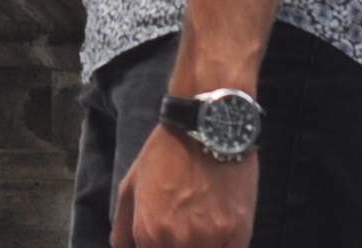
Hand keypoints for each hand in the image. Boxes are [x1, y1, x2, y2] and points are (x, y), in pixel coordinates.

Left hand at [111, 127, 257, 247]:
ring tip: (202, 225)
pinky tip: (221, 233)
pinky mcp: (238, 233)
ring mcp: (209, 239)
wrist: (205, 125)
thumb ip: (123, 228)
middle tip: (185, 226)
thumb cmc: (166, 153)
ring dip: (202, 245)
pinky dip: (224, 247)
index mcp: (148, 233)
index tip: (167, 238)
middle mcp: (177, 241)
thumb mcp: (131, 185)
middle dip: (179, 246)